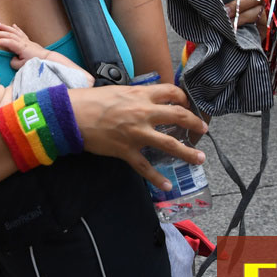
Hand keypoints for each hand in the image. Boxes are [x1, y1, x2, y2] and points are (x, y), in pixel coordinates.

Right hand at [0, 21, 38, 68]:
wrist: (48, 59)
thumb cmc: (36, 63)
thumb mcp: (23, 66)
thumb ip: (14, 63)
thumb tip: (12, 58)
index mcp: (21, 47)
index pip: (8, 42)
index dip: (0, 41)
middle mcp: (23, 41)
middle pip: (9, 35)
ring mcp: (26, 40)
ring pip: (14, 31)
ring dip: (5, 27)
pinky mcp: (29, 41)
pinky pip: (21, 32)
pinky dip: (16, 28)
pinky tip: (13, 25)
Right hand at [69, 83, 205, 191]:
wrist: (72, 116)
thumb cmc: (91, 101)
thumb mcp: (118, 90)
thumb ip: (135, 95)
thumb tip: (146, 99)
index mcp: (141, 95)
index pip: (172, 92)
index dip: (184, 99)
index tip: (188, 105)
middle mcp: (143, 112)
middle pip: (179, 116)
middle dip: (195, 123)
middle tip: (203, 130)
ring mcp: (137, 133)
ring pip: (169, 144)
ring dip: (188, 152)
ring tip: (199, 158)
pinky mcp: (126, 151)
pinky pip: (145, 167)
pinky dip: (157, 178)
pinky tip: (167, 185)